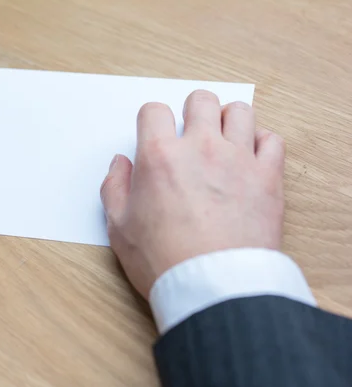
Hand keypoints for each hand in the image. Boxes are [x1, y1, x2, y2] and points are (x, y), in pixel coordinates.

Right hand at [100, 90, 284, 298]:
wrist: (212, 286)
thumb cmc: (164, 260)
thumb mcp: (119, 228)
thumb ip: (114, 187)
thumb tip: (120, 163)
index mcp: (160, 156)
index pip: (154, 110)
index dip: (151, 119)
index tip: (154, 133)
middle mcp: (200, 148)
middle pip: (201, 101)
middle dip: (192, 110)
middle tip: (191, 131)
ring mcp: (238, 159)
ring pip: (240, 112)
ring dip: (228, 120)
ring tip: (222, 140)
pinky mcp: (268, 178)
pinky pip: (272, 141)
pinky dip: (261, 142)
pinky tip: (250, 157)